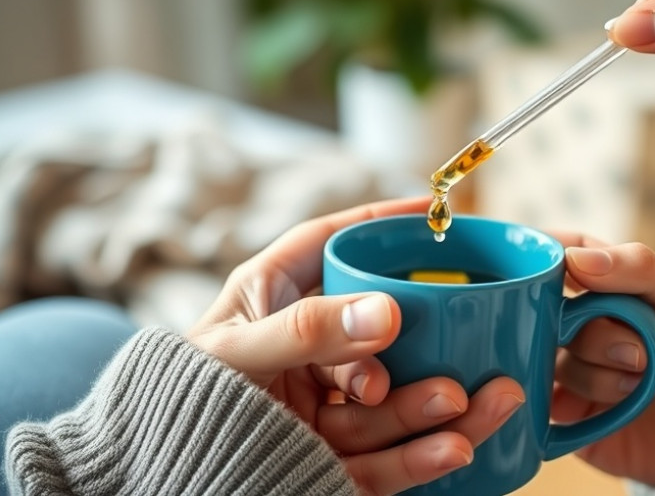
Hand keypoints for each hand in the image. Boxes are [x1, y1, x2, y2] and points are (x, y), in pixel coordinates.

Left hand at [187, 198, 524, 494]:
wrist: (157, 481)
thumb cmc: (177, 401)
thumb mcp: (234, 354)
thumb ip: (304, 332)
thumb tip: (389, 313)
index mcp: (273, 301)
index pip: (330, 245)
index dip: (379, 222)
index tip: (430, 212)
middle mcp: (307, 350)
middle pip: (380, 334)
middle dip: (427, 341)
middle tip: (460, 349)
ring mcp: (323, 406)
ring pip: (393, 401)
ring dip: (436, 403)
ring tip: (472, 401)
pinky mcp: (331, 458)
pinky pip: (384, 458)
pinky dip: (420, 455)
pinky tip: (454, 447)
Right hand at [548, 234, 654, 487]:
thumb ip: (641, 268)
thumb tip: (574, 259)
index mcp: (607, 281)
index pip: (561, 249)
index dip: (548, 254)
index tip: (555, 269)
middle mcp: (580, 319)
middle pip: (551, 309)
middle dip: (596, 333)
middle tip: (638, 354)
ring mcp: (569, 363)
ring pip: (553, 354)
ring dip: (601, 373)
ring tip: (643, 384)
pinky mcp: (563, 407)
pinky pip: (547, 396)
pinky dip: (585, 399)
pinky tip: (622, 405)